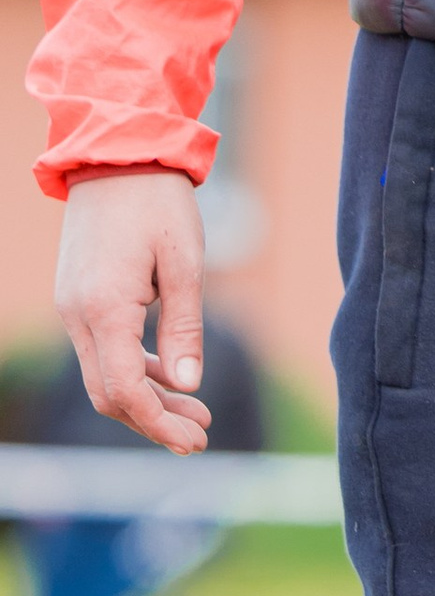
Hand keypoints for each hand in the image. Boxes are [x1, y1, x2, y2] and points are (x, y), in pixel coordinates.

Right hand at [54, 171, 211, 453]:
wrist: (116, 155)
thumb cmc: (157, 203)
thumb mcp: (185, 263)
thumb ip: (185, 328)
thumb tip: (188, 385)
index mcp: (104, 309)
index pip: (124, 390)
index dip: (158, 423)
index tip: (196, 441)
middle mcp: (78, 314)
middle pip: (108, 394)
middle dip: (154, 420)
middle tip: (202, 434)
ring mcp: (72, 307)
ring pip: (103, 375)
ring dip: (146, 398)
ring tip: (197, 411)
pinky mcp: (78, 298)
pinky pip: (102, 350)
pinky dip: (133, 370)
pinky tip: (169, 377)